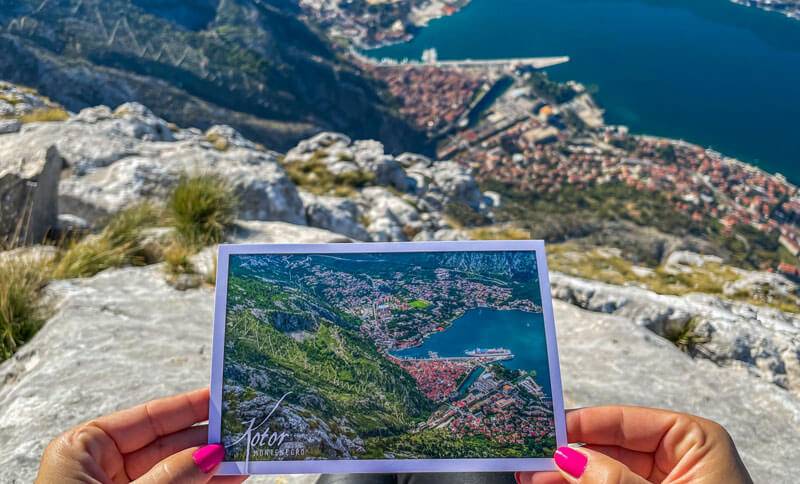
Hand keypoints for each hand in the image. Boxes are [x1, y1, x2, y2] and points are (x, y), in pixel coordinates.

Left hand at [36, 387, 245, 482]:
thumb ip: (171, 478)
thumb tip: (212, 454)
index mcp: (85, 448)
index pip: (148, 418)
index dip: (188, 406)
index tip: (223, 396)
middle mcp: (101, 468)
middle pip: (166, 444)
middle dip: (207, 439)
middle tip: (245, 428)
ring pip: (176, 473)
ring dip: (212, 467)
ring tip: (248, 456)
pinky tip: (230, 480)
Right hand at [517, 406, 751, 483]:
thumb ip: (615, 480)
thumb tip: (568, 457)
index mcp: (693, 439)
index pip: (625, 421)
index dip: (582, 423)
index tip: (546, 429)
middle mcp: (677, 457)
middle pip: (609, 446)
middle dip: (568, 452)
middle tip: (529, 456)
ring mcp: (662, 483)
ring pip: (603, 471)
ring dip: (567, 475)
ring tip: (531, 476)